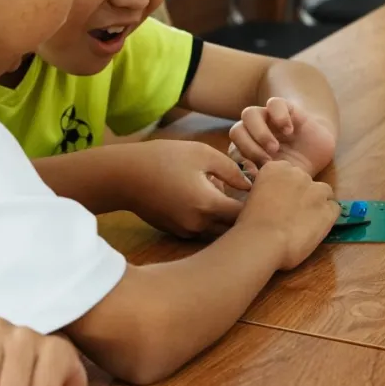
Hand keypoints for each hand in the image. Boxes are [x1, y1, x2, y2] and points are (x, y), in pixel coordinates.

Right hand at [118, 140, 252, 237]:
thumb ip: (231, 168)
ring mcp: (186, 231)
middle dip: (243, 214)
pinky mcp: (176, 232)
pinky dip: (209, 219)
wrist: (123, 175)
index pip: (246, 215)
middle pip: (234, 228)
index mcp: (208, 204)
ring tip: (223, 192)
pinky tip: (203, 197)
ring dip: (225, 217)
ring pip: (218, 231)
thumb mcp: (202, 153)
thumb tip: (250, 184)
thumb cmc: (162, 158)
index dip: (258, 204)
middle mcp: (199, 225)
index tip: (261, 192)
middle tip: (248, 194)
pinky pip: (202, 230)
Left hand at [228, 97, 335, 177]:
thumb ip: (263, 179)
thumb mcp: (279, 177)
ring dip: (259, 133)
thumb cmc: (295, 168)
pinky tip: (289, 131)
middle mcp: (253, 131)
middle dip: (249, 147)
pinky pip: (274, 103)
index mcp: (246, 149)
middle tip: (267, 159)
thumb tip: (248, 183)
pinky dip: (279, 116)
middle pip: (236, 131)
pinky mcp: (284, 107)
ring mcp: (267, 118)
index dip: (242, 162)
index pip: (233, 151)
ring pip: (249, 114)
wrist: (317, 152)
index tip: (256, 173)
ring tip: (275, 147)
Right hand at [236, 161, 338, 269]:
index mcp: (275, 168)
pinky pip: (334, 208)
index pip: (288, 172)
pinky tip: (315, 228)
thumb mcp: (253, 197)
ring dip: (317, 203)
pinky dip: (327, 217)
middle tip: (291, 213)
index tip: (281, 200)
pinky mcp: (329, 208)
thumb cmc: (250, 223)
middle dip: (302, 194)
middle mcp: (298, 173)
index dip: (286, 188)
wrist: (263, 240)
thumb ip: (267, 191)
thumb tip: (273, 199)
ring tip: (306, 221)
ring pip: (324, 192)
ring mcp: (316, 190)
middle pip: (306, 181)